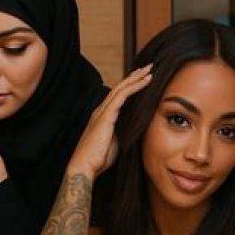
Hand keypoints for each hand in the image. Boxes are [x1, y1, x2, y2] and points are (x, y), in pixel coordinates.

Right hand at [68, 64, 152, 179]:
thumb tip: (136, 129)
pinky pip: (122, 96)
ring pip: (121, 88)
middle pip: (119, 88)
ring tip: (149, 69)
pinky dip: (135, 86)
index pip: (117, 96)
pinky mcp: (106, 116)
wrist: (85, 167)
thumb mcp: (115, 143)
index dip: (129, 85)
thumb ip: (123, 132)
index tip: (141, 78)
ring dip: (136, 77)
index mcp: (102, 116)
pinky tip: (145, 80)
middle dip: (134, 76)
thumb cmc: (98, 159)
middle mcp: (100, 110)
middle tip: (148, 67)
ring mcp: (102, 112)